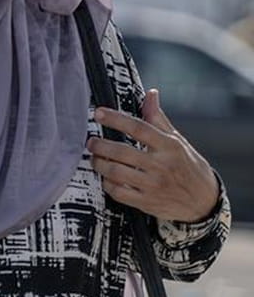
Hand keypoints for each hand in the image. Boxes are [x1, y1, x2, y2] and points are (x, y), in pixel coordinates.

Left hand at [90, 89, 222, 222]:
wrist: (204, 201)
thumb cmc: (188, 166)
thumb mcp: (177, 141)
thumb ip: (158, 119)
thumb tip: (150, 94)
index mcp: (169, 146)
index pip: (139, 128)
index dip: (116, 119)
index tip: (99, 113)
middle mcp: (161, 165)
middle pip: (122, 152)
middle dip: (100, 145)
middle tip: (92, 142)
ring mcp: (153, 185)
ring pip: (116, 172)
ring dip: (99, 164)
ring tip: (95, 158)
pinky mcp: (147, 202)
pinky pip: (118, 192)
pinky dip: (107, 183)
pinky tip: (106, 177)